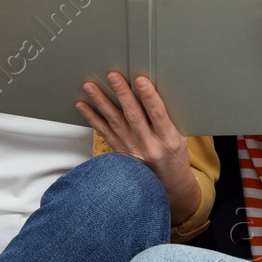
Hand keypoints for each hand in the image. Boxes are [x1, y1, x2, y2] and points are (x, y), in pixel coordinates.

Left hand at [76, 73, 195, 207]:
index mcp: (168, 139)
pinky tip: (82, 105)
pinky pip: (103, 132)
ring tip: (90, 86)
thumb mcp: (179, 137)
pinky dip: (92, 118)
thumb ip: (165, 118)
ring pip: (114, 122)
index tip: (141, 80)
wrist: (168, 185)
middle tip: (112, 76)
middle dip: (122, 94)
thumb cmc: (175, 156)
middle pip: (133, 116)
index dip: (149, 96)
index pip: (158, 114)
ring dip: (101, 102)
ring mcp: (132, 149)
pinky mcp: (120, 152)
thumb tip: (150, 91)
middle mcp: (148, 145)